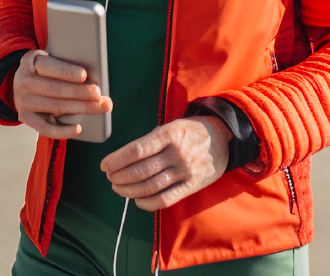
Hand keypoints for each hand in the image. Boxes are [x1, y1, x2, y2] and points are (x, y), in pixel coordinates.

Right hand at [13, 49, 112, 138]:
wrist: (20, 83)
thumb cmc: (44, 70)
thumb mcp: (49, 59)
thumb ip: (64, 64)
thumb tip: (91, 76)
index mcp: (30, 61)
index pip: (49, 66)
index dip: (67, 72)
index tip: (84, 75)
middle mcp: (24, 82)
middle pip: (54, 89)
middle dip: (79, 92)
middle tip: (98, 94)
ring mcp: (23, 101)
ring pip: (54, 107)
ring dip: (80, 108)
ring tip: (99, 107)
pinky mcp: (26, 118)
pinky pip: (46, 128)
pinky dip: (63, 130)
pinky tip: (79, 128)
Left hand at [100, 116, 231, 209]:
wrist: (224, 137)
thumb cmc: (192, 130)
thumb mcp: (172, 126)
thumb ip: (152, 141)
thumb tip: (126, 158)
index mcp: (170, 134)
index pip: (138, 150)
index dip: (118, 159)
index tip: (105, 165)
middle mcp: (177, 153)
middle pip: (142, 170)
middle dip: (121, 176)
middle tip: (110, 178)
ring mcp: (185, 171)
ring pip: (151, 186)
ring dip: (130, 190)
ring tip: (118, 188)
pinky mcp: (192, 186)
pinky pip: (166, 199)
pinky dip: (148, 203)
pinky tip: (137, 201)